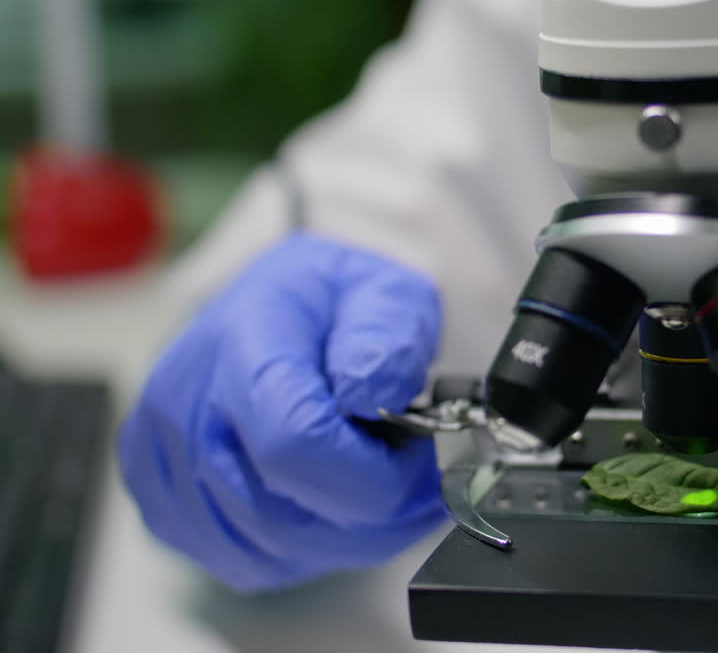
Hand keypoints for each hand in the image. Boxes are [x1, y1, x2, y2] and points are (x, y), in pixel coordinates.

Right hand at [119, 234, 445, 592]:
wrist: (270, 309)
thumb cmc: (332, 304)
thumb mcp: (382, 289)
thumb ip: (387, 332)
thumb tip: (371, 392)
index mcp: (240, 344)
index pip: (293, 443)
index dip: (373, 471)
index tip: (416, 451)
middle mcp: (183, 406)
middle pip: (283, 513)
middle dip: (372, 509)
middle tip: (409, 471)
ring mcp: (164, 462)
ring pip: (271, 552)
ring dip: (348, 536)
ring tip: (377, 482)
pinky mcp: (165, 505)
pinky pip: (249, 563)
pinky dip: (310, 549)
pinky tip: (334, 502)